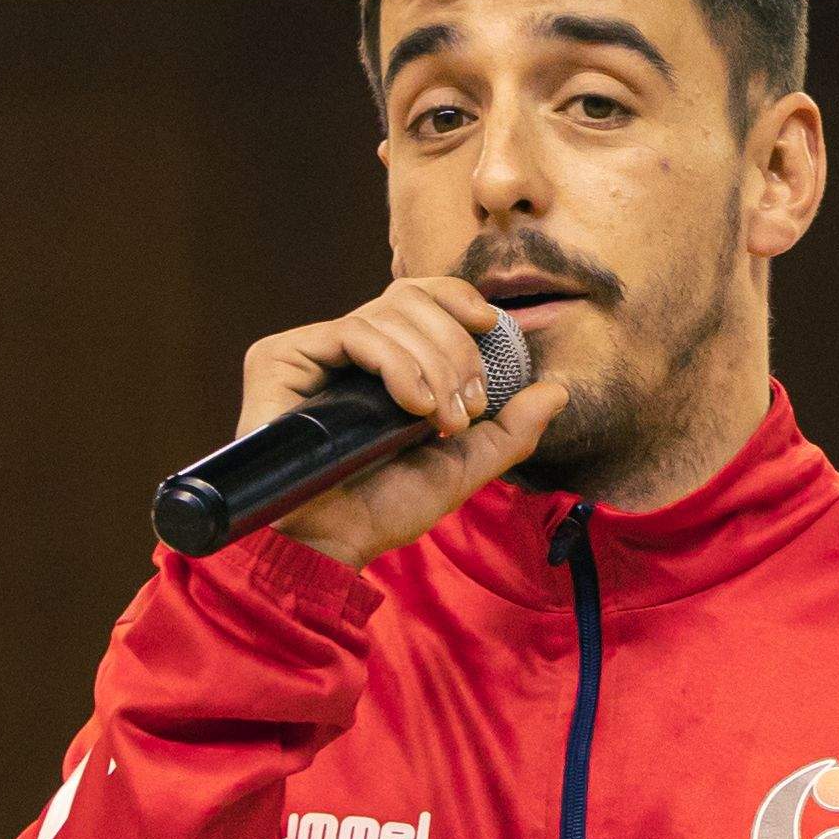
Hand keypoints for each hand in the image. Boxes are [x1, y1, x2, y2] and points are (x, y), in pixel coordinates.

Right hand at [233, 276, 562, 568]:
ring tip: (440, 421)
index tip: (490, 324)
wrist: (335, 541)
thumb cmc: (387, 508)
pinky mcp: (281, 357)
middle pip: (412, 300)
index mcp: (387, 363)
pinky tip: (414, 406)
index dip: (456, 298)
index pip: (420, 297)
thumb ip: (511, 430)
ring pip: (388, 314)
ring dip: (433, 365)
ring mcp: (314, 351)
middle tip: (467, 407)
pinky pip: (353, 333)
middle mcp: (348, 350)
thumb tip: (557, 391)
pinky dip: (397, 364)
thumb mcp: (464, 466)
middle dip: (456, 349)